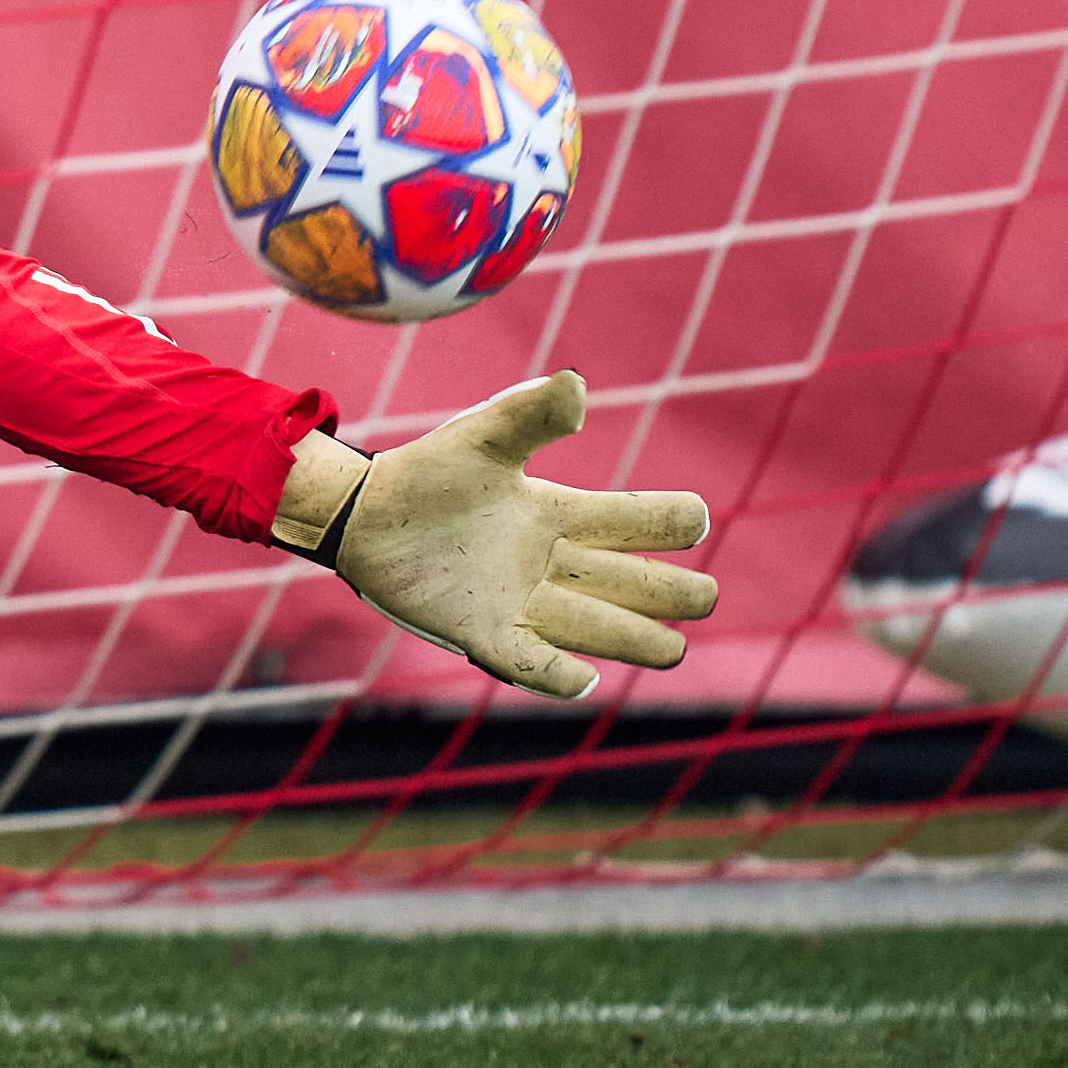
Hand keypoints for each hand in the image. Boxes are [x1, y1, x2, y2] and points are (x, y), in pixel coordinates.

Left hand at [276, 372, 714, 699]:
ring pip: (593, 625)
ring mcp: (519, 602)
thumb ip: (529, 414)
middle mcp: (549, 563)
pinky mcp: (482, 633)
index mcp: (557, 513)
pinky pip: (529, 661)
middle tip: (705, 597)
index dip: (665, 521)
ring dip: (633, 638)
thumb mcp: (481, 437)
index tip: (695, 517)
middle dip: (669, 591)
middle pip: (627, 583)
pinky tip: (585, 681)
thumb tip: (575, 385)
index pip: (629, 521)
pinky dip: (555, 674)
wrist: (362, 514)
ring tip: (674, 650)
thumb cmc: (427, 472)